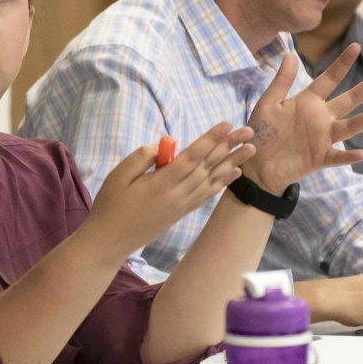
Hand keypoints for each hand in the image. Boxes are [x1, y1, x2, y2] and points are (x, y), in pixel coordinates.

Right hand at [89, 122, 254, 254]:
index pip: (192, 157)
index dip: (210, 139)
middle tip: (248, 131)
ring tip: (251, 149)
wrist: (111, 239)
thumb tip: (162, 146)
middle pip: (208, 166)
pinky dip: (222, 182)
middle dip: (228, 146)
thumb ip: (141, 158)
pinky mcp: (182, 212)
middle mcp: (178, 195)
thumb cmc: (111, 204)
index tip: (227, 124)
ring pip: (212, 179)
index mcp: (162, 183)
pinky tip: (234, 173)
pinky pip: (207, 194)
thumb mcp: (118, 176)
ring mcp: (182, 205)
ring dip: (233, 162)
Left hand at [244, 48, 362, 192]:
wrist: (255, 162)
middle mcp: (320, 118)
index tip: (356, 46)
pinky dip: (349, 156)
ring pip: (350, 126)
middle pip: (349, 99)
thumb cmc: (261, 131)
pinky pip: (337, 157)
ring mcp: (323, 138)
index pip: (329, 79)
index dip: (342, 64)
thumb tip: (290, 54)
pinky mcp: (319, 158)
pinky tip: (362, 153)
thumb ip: (282, 81)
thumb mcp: (269, 103)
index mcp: (308, 101)